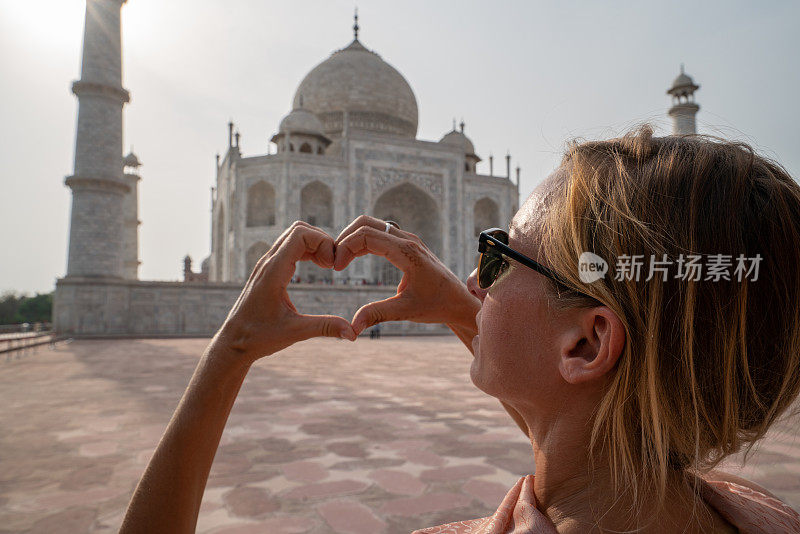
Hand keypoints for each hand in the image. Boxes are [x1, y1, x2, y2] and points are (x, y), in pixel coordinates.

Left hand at [215, 221, 355, 364]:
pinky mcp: (268, 270)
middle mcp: (268, 263)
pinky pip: (289, 247)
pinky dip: (307, 250)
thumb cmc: (259, 337)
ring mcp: (267, 265)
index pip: (300, 234)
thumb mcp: (295, 333)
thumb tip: (353, 333)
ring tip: (328, 266)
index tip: (333, 266)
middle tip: (333, 264)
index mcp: (273, 271)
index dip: (323, 242)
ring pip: (293, 236)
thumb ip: (324, 328)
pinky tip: (319, 267)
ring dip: (315, 244)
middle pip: (298, 230)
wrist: (233, 342)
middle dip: (321, 240)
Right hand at [334, 215, 480, 334]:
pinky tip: (353, 258)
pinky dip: (362, 241)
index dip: (345, 248)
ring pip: (372, 226)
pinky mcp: (407, 245)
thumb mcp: (406, 311)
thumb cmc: (437, 305)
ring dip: (353, 238)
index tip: (336, 268)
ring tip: (339, 260)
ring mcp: (408, 240)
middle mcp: (407, 240)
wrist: (459, 301)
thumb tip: (352, 328)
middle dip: (345, 238)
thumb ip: (377, 315)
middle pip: (366, 223)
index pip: (367, 235)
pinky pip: (380, 234)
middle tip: (332, 261)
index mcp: (406, 252)